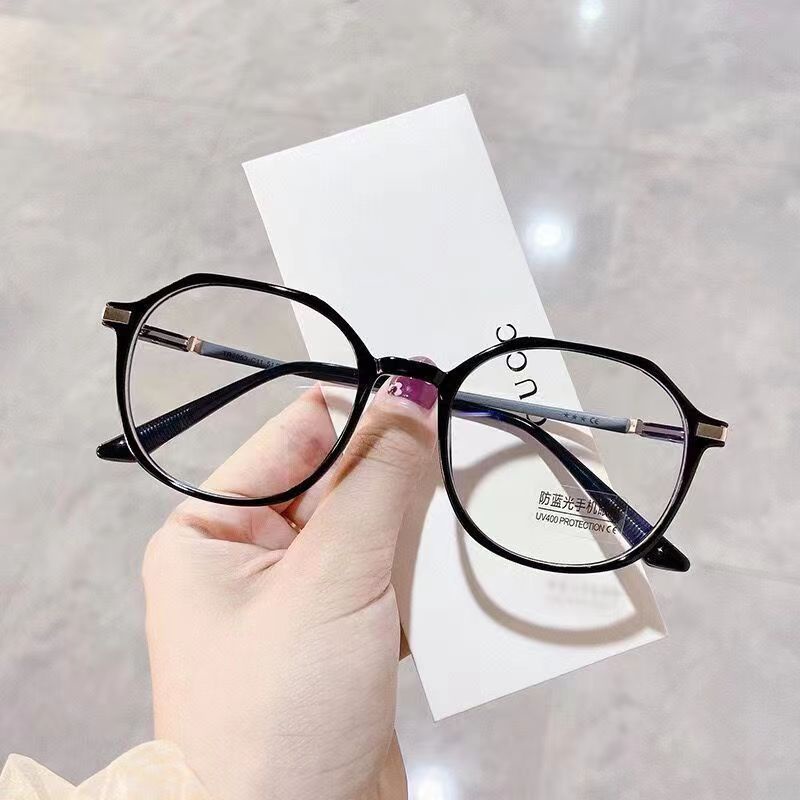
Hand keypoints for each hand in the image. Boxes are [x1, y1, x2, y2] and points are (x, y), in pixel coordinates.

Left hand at [143, 373, 436, 799]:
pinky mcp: (341, 638)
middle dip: (395, 465)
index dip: (359, 405)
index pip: (292, 438)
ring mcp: (297, 600)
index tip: (427, 381)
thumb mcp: (330, 578)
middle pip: (334, 481)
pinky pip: (383, 577)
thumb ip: (376, 480)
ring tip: (472, 482)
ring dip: (414, 518)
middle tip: (464, 428)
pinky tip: (458, 554)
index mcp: (210, 532)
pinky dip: (419, 568)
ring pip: (367, 528)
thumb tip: (410, 390)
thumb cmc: (282, 705)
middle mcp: (248, 559)